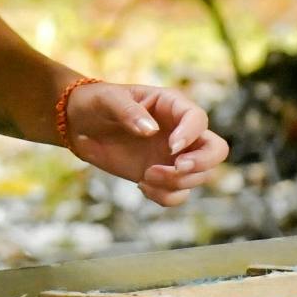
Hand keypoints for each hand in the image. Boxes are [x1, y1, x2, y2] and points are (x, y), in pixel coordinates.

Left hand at [65, 82, 228, 206]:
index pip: (198, 119)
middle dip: (201, 164)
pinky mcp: (162, 176)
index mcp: (171, 105)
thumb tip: (152, 130)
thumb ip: (127, 111)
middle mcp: (180, 132)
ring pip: (200, 176)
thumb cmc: (96, 103)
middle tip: (176, 167)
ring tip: (146, 176)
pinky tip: (142, 185)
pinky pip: (179, 194)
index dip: (191, 135)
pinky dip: (166, 196)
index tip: (171, 148)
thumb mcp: (106, 99)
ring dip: (176, 182)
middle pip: (216, 151)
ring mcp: (174, 156)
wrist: (80, 125)